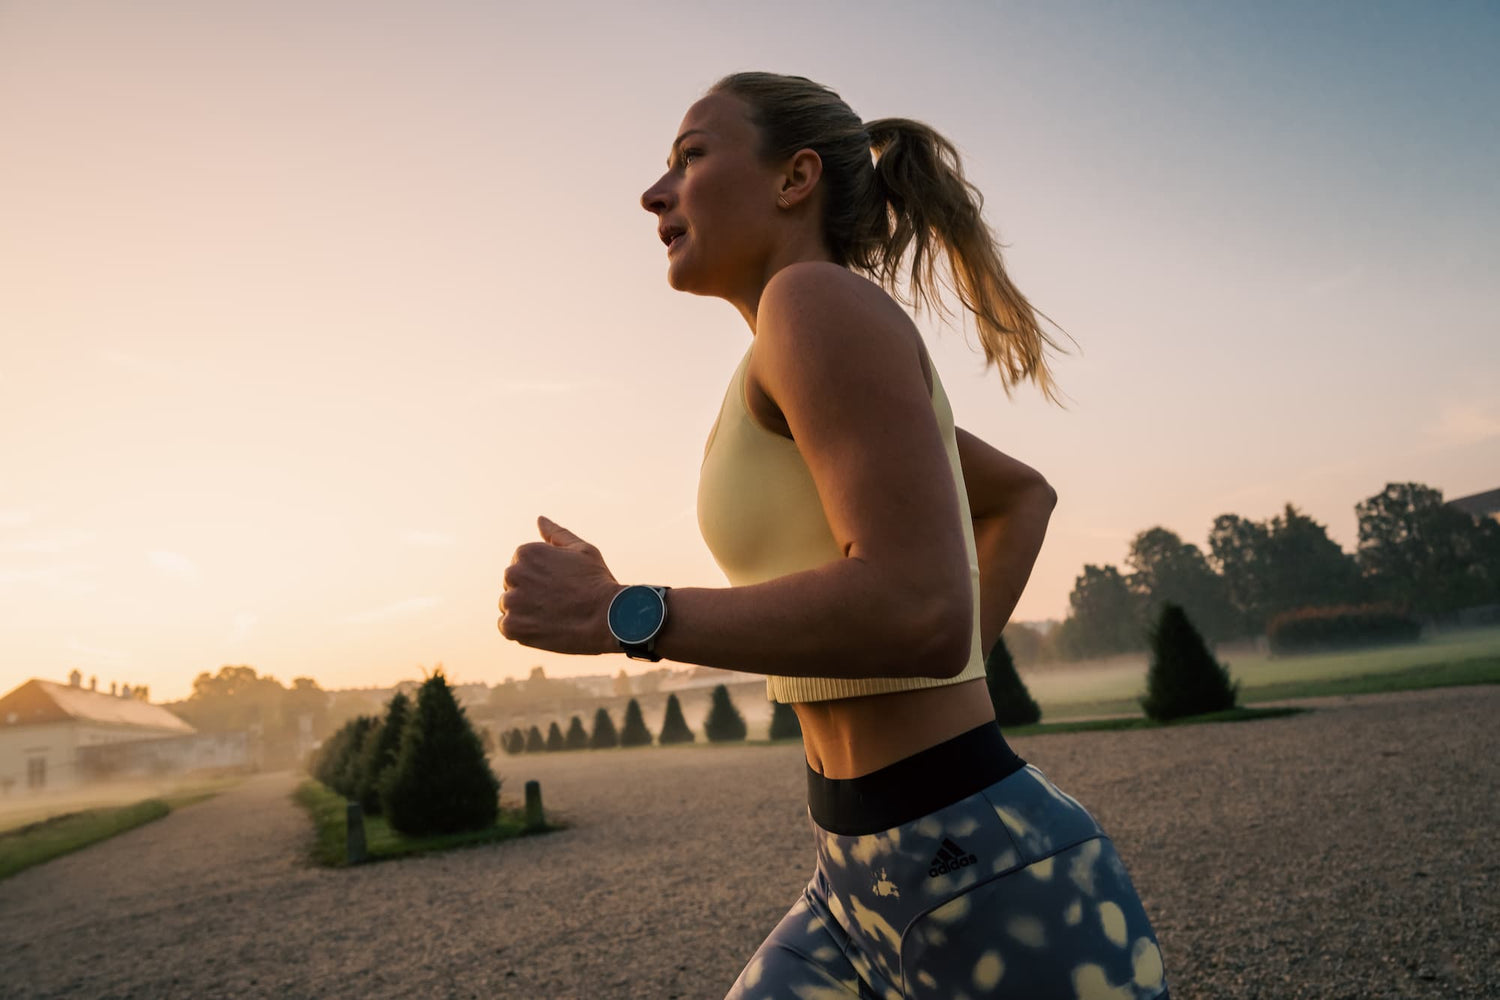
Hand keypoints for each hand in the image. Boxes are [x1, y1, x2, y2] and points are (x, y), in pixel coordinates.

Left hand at [498, 516, 619, 654]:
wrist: (607, 618)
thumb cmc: (598, 582)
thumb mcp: (582, 550)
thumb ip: (557, 534)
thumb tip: (540, 519)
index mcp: (526, 552)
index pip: (521, 566)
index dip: (542, 578)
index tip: (559, 586)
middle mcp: (513, 573)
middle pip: (513, 585)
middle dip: (530, 593)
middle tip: (558, 602)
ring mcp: (511, 601)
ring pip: (510, 606)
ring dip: (525, 612)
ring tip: (552, 616)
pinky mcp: (512, 626)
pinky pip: (508, 627)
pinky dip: (523, 630)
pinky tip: (545, 628)